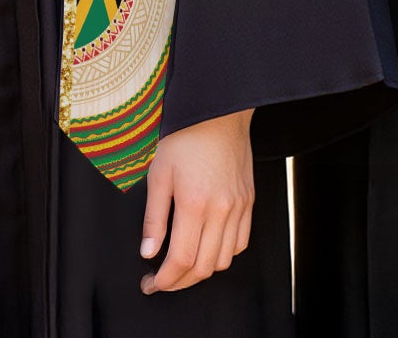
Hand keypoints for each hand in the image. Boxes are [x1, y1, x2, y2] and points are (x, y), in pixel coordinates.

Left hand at [140, 108, 253, 293]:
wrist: (217, 112)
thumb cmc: (184, 137)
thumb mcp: (158, 173)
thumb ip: (154, 217)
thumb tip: (148, 252)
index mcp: (195, 204)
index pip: (182, 259)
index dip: (166, 279)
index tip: (152, 284)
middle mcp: (221, 211)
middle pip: (204, 267)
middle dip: (180, 282)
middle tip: (161, 281)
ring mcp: (239, 208)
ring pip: (224, 260)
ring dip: (202, 271)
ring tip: (181, 266)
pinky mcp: (249, 203)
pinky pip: (240, 243)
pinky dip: (223, 254)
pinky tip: (207, 248)